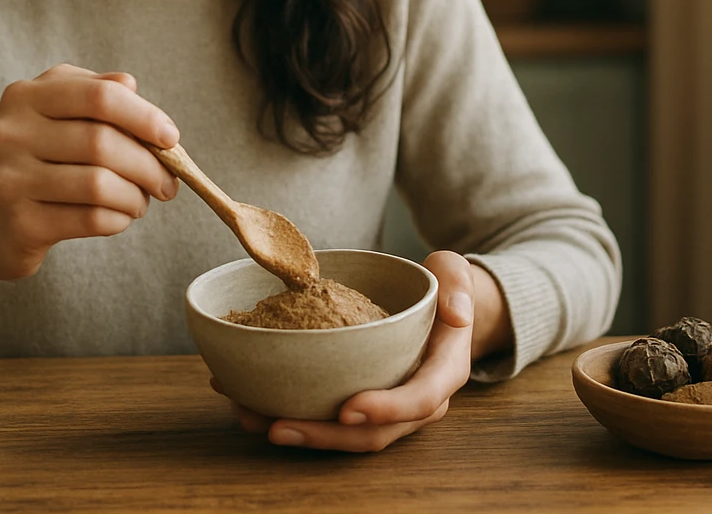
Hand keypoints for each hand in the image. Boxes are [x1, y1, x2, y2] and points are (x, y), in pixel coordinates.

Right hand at [0, 63, 179, 279]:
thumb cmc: (35, 160)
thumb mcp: (57, 114)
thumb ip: (96, 94)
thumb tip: (132, 87)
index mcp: (26, 97)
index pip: (100, 96)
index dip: (144, 116)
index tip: (171, 137)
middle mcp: (10, 134)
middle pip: (102, 142)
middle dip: (149, 164)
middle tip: (168, 182)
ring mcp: (10, 180)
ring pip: (99, 184)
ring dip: (135, 196)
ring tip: (141, 201)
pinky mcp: (19, 223)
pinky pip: (89, 219)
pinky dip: (117, 219)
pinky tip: (119, 217)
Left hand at [220, 250, 512, 451]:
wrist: (440, 311)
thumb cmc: (444, 289)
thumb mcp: (457, 276)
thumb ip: (459, 288)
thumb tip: (456, 314)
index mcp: (444, 373)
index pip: (419, 400)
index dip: (385, 409)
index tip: (348, 408)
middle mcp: (418, 402)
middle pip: (373, 433)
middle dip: (324, 435)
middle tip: (278, 426)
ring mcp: (389, 410)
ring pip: (347, 436)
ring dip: (300, 433)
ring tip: (252, 420)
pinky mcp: (363, 406)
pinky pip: (331, 420)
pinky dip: (294, 415)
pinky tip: (253, 405)